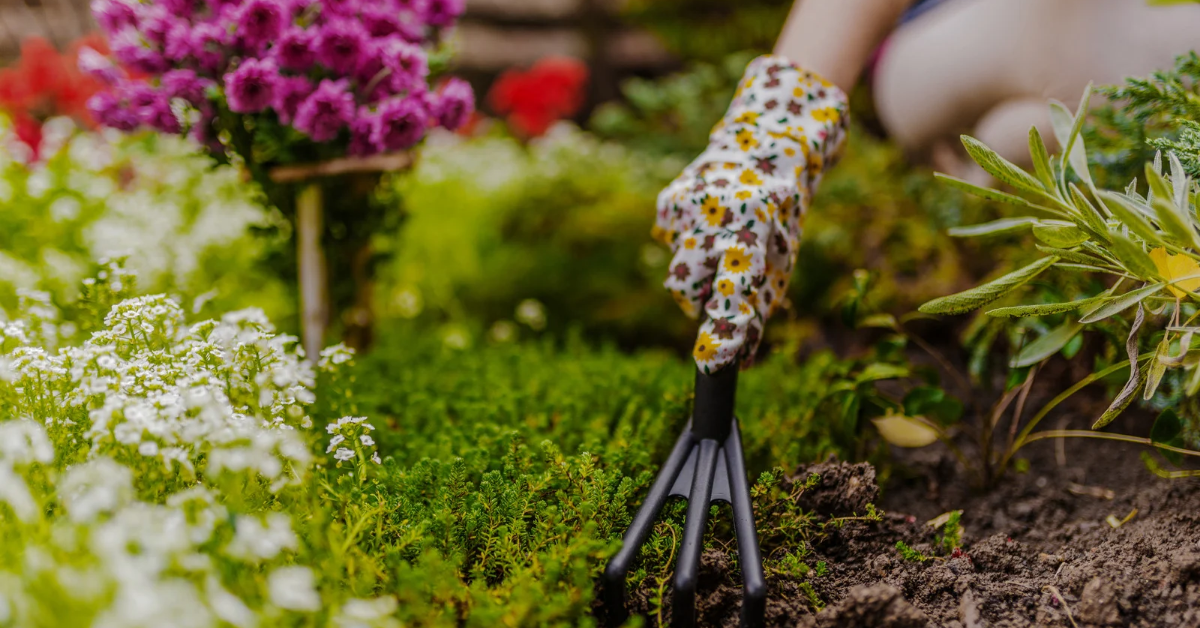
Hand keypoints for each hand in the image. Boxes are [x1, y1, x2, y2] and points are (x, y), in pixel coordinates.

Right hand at [653, 55, 849, 373]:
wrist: (767, 147)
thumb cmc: (778, 219)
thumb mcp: (781, 262)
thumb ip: (758, 309)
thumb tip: (739, 362)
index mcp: (755, 229)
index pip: (736, 287)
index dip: (726, 326)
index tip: (714, 363)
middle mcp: (716, 215)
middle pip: (687, 289)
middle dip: (700, 299)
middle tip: (724, 281)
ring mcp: (686, 206)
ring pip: (676, 272)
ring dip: (694, 273)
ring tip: (719, 246)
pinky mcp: (668, 201)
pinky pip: (668, 244)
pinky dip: (684, 244)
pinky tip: (706, 223)